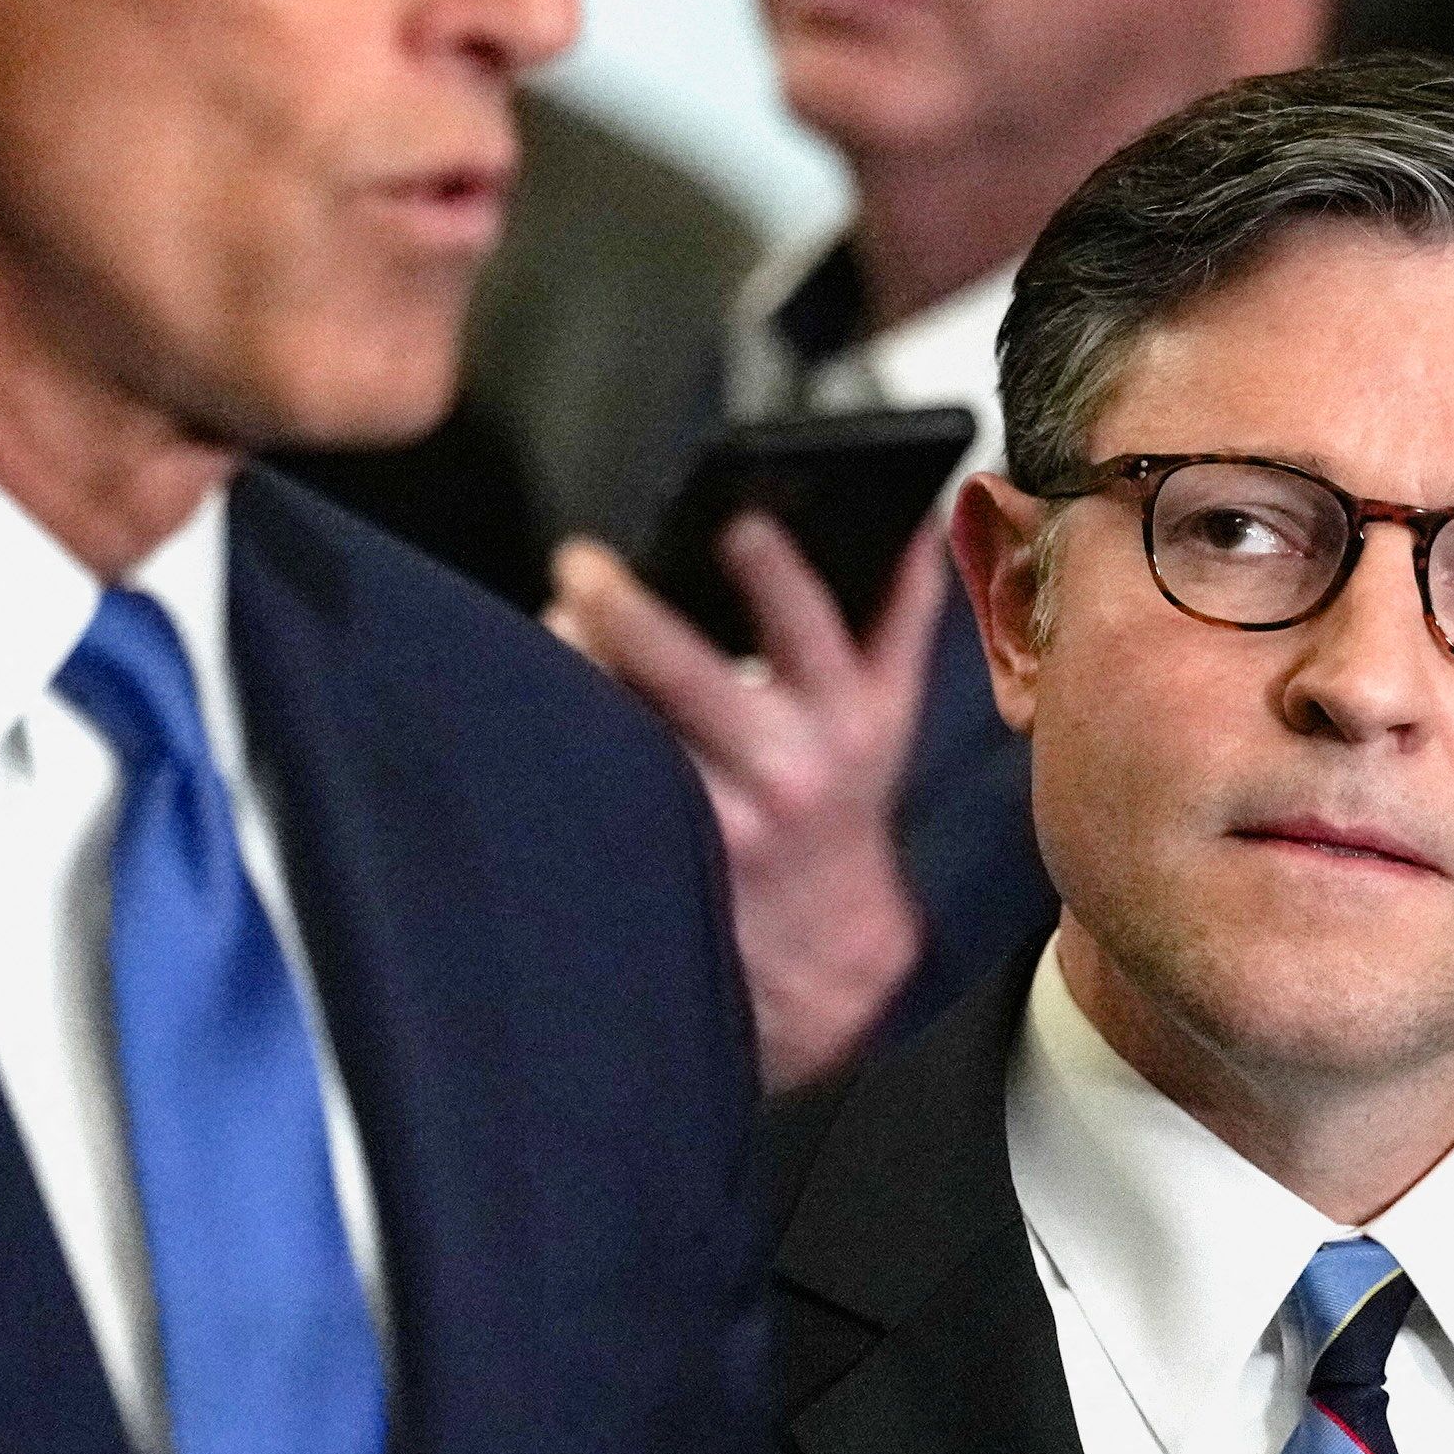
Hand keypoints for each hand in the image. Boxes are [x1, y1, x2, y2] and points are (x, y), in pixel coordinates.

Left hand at [546, 510, 948, 1089]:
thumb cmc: (845, 799)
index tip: (733, 521)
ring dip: (577, 668)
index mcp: (844, 717)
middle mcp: (781, 769)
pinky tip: (536, 694)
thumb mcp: (890, 710)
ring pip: (626, 731)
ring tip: (552, 624)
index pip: (810, 628)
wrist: (821, 936)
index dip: (771, 571)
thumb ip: (902, 610)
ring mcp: (713, 818)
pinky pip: (593, 780)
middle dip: (627, 611)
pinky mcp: (656, 852)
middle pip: (690, 676)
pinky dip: (562, 731)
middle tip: (580, 563)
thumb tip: (917, 517)